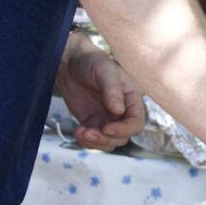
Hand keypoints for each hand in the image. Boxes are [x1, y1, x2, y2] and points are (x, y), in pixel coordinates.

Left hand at [55, 32, 144, 151]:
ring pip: (109, 142)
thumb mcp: (104, 70)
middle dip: (106, 139)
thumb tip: (118, 111)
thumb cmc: (91, 61)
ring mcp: (107, 118)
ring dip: (95, 143)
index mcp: (131, 98)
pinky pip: (94, 140)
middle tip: (88, 132)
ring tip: (80, 132)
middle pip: (122, 137)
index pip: (136, 123)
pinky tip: (76, 131)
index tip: (106, 128)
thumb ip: (112, 90)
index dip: (124, 130)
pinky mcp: (92, 122)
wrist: (70, 62)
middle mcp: (122, 111)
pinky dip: (86, 141)